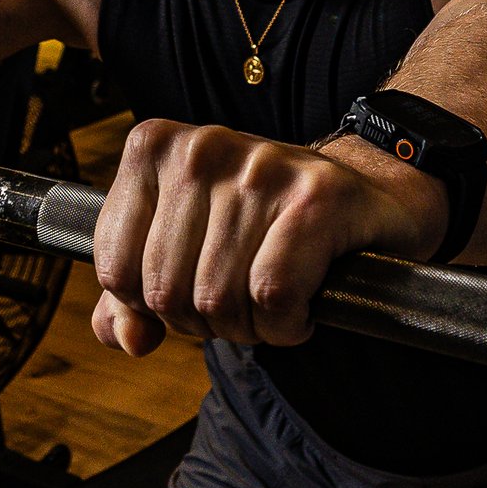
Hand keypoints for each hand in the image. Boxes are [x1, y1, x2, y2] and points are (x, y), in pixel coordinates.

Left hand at [89, 119, 447, 355]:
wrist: (370, 195)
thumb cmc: (268, 225)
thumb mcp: (187, 249)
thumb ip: (134, 298)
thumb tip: (126, 339)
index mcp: (156, 148)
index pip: (116, 267)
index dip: (151, 307)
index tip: (192, 294)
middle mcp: (202, 148)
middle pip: (166, 290)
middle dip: (203, 323)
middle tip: (240, 307)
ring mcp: (260, 166)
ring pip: (217, 298)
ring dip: (248, 328)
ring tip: (272, 307)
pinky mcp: (315, 197)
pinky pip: (272, 295)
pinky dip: (285, 325)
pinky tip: (299, 310)